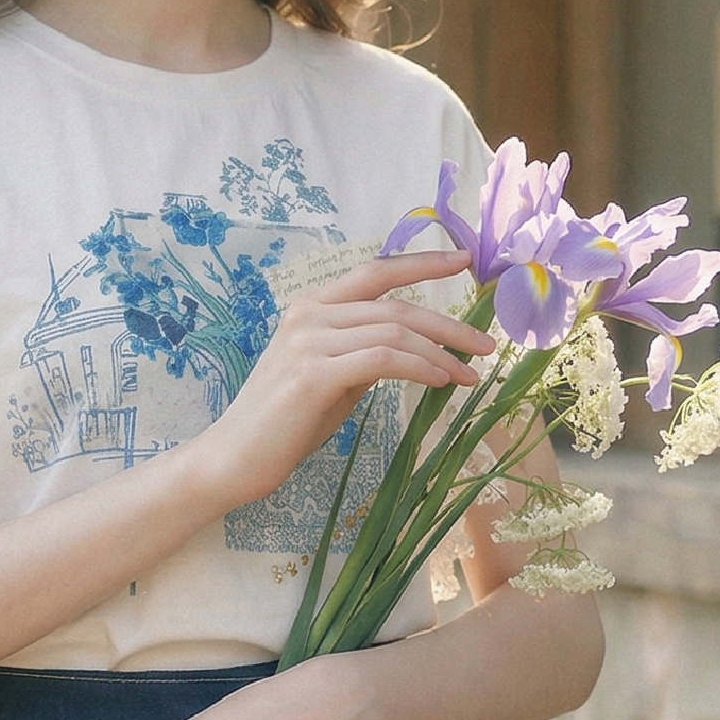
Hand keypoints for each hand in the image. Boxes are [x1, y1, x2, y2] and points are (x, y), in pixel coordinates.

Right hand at [191, 249, 492, 508]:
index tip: (464, 260)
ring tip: (469, 375)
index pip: (375, 271)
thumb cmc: (283, 424)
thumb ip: (362, 353)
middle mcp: (309, 314)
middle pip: (395, 305)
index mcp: (311, 307)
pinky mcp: (313, 374)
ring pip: (394, 332)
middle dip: (449, 324)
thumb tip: (413, 350)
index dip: (422, 263)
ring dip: (441, 353)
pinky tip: (440, 381)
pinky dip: (419, 367)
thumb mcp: (330, 377)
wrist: (233, 459)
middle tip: (486, 344)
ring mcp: (308, 342)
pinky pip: (382, 360)